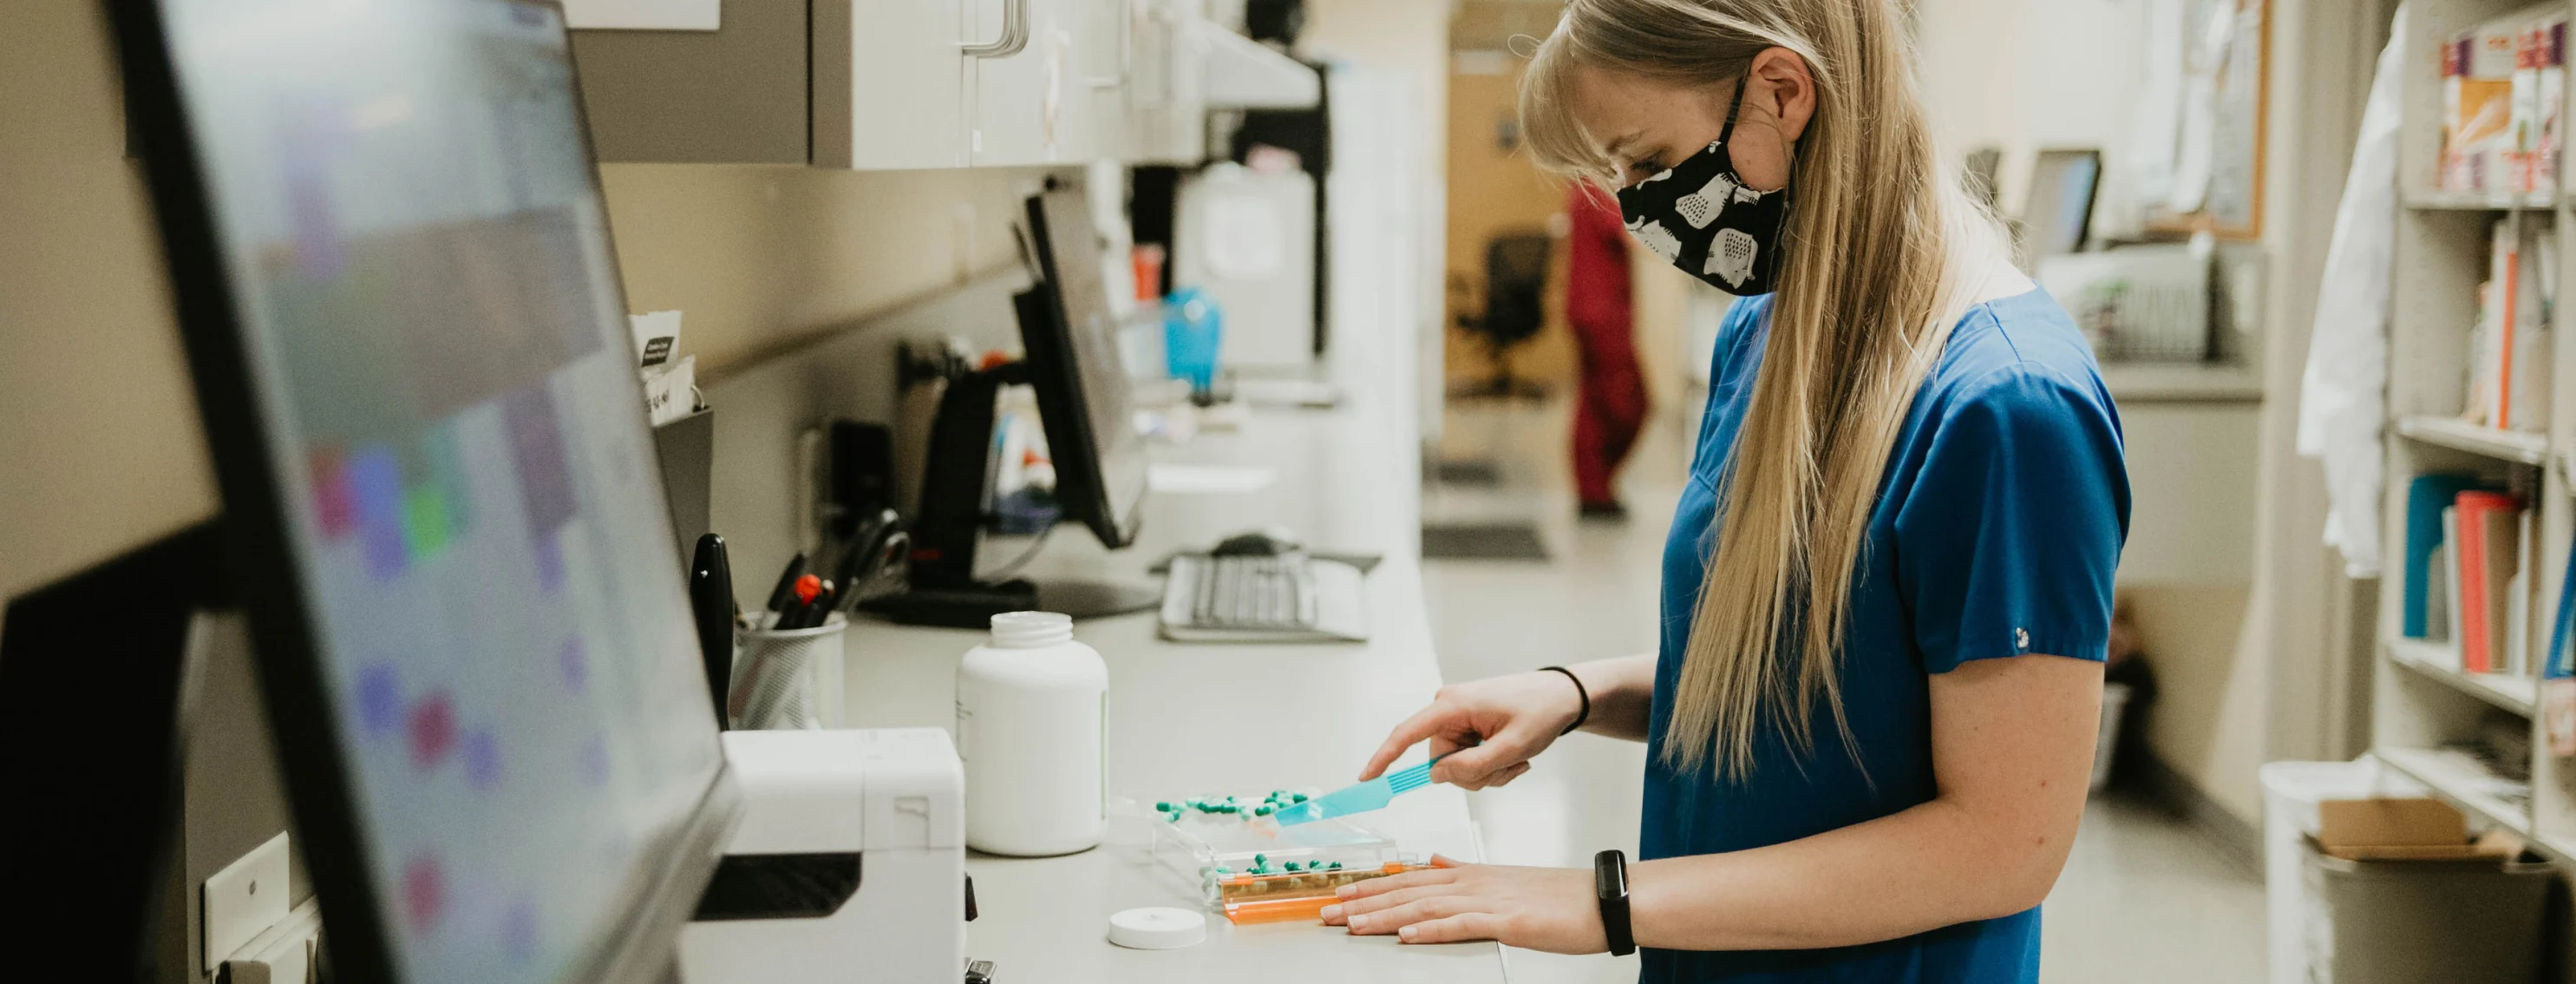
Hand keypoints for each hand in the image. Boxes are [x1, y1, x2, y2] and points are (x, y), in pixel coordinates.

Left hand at [1320, 855, 1606, 952]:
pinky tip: (1407, 935)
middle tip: (1328, 911)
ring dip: (1384, 916)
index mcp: (1470, 874)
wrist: (1601, 899)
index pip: (1410, 879)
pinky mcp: (1508, 921)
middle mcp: (1473, 883)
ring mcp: (1489, 900)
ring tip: (1352, 924)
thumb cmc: (1558, 895)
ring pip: (1424, 907)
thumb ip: (1466, 871)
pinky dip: (1431, 930)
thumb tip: (1437, 863)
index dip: (1372, 886)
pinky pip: (1462, 926)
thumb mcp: (1505, 878)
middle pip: (1407, 891)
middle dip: (1364, 901)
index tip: (1341, 893)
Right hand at [1359, 671, 1584, 788]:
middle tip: (1509, 766)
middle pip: (1441, 761)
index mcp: (1452, 705)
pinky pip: (1468, 759)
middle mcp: (1449, 708)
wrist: (1563, 697)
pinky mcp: (1468, 725)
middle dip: (1473, 774)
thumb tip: (1436, 776)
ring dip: (1487, 772)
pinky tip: (1514, 756)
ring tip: (1516, 759)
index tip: (1366, 777)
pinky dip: (1491, 765)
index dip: (1384, 757)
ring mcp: (1458, 717)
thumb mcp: (1511, 747)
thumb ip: (1472, 767)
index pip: (1407, 733)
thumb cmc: (1541, 712)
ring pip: (1457, 766)